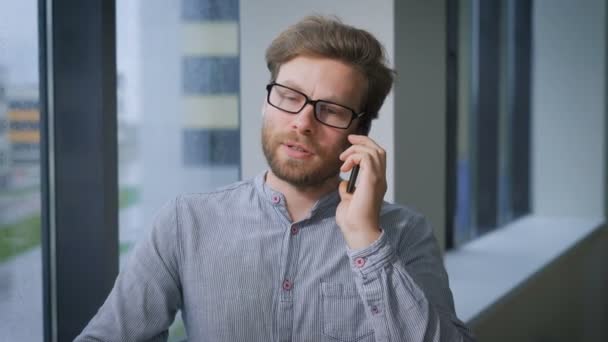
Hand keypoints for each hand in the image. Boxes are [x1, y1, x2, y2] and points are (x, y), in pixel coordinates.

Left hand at [336, 134, 385, 248]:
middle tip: (349, 140)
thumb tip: (343, 183)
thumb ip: (348, 190)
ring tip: (343, 159)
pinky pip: (366, 157)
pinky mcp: (372, 180)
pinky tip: (345, 166)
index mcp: (376, 184)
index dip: (365, 147)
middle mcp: (380, 180)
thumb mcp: (348, 201)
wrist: (357, 231)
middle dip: (363, 141)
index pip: (377, 158)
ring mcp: (378, 179)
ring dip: (356, 149)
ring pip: (374, 151)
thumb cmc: (353, 221)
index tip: (349, 147)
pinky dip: (355, 156)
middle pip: (378, 150)